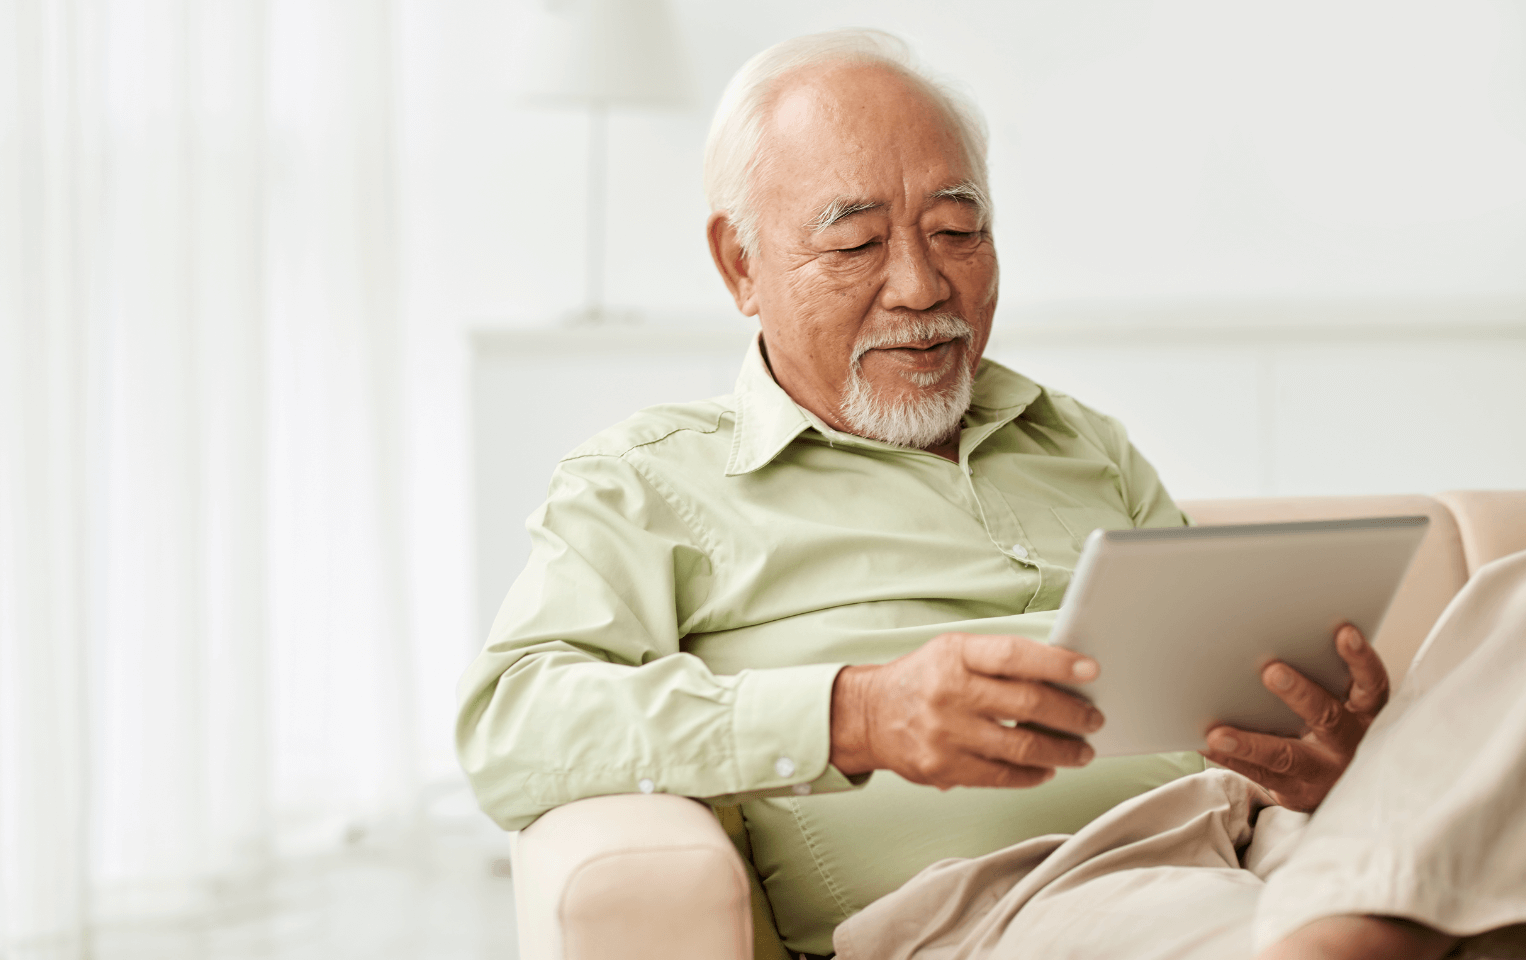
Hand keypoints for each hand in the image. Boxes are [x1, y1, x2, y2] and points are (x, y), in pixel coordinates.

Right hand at [829, 633, 1104, 788]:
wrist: (870, 714)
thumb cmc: (923, 679)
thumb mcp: (954, 652)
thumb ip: (1001, 661)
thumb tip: (1063, 676)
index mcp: (955, 655)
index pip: (1014, 656)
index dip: (1057, 663)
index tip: (1090, 670)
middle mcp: (949, 692)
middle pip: (1027, 704)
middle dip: (1072, 715)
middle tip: (1093, 719)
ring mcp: (945, 734)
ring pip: (1021, 747)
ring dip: (1062, 751)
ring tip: (1081, 750)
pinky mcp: (943, 768)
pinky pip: (1001, 776)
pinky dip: (1032, 774)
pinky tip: (1047, 768)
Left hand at [1201, 624, 1388, 810]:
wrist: (1340, 789)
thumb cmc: (1333, 731)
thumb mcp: (1344, 705)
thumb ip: (1325, 678)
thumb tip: (1272, 638)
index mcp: (1366, 713)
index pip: (1371, 683)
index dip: (1360, 659)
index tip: (1344, 632)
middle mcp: (1350, 743)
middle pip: (1328, 717)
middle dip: (1300, 694)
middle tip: (1271, 671)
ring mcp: (1323, 771)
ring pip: (1287, 756)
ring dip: (1250, 743)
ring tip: (1218, 733)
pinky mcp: (1296, 791)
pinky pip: (1260, 774)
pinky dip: (1230, 758)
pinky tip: (1205, 744)